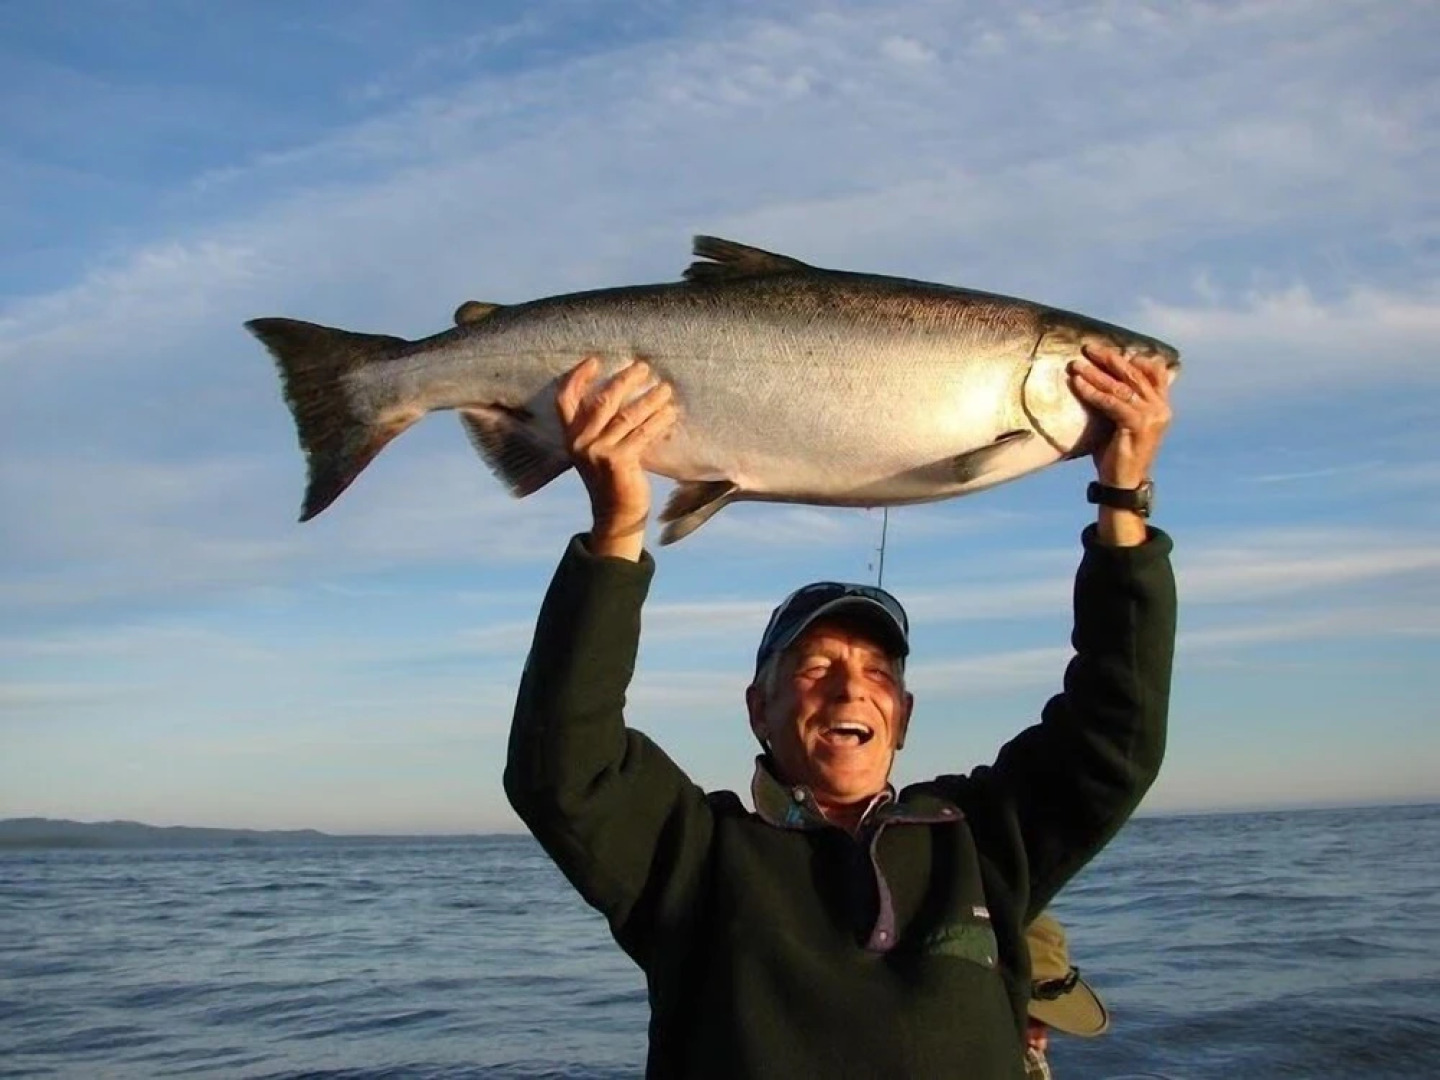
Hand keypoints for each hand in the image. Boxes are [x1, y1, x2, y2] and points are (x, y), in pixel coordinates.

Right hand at [555, 357, 677, 560]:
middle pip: (601, 401)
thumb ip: (601, 427)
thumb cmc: (611, 478)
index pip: (565, 401)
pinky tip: (671, 413)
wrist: (615, 515)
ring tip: (666, 388)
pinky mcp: (619, 462)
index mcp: (571, 438)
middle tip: (643, 367)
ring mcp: (599, 452)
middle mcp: (581, 443)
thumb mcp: (597, 451)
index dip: (577, 378)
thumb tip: (625, 394)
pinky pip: (642, 433)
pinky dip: (658, 421)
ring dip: (649, 399)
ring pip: (627, 416)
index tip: (594, 360)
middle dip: (624, 381)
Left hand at [1067, 343, 1173, 487]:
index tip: (1111, 351)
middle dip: (1110, 359)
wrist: (1124, 483)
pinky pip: (1111, 402)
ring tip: (1077, 363)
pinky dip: (1092, 391)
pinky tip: (1078, 383)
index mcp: (1162, 406)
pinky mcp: (1137, 425)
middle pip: (1135, 374)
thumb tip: (1102, 378)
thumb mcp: (1123, 421)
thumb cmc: (1119, 453)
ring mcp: (1151, 416)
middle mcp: (1160, 408)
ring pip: (1121, 386)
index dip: (1134, 359)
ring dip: (1096, 373)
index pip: (1154, 372)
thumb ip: (1121, 401)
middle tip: (1089, 348)